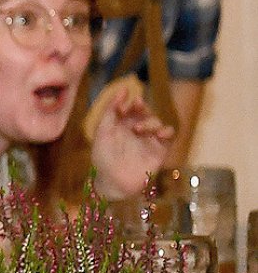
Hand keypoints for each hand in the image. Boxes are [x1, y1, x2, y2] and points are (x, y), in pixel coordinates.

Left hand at [89, 81, 172, 200]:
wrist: (111, 183)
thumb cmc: (103, 158)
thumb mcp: (103, 132)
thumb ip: (111, 111)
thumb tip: (123, 90)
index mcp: (120, 126)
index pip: (129, 108)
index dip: (129, 103)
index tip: (124, 104)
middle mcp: (135, 131)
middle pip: (144, 112)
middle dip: (141, 107)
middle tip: (137, 106)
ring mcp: (148, 140)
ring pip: (156, 122)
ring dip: (150, 121)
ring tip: (139, 129)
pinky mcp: (159, 150)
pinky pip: (169, 135)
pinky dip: (167, 131)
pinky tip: (159, 133)